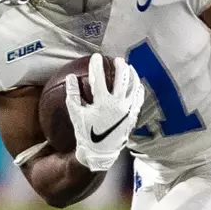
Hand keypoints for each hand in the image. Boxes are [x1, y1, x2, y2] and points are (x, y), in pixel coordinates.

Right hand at [65, 55, 144, 171]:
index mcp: (102, 102)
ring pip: (133, 86)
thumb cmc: (86, 133)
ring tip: (129, 67)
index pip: (99, 78)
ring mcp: (128, 109)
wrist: (100, 152)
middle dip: (119, 66)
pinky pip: (139, 98)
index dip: (96, 65)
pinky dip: (138, 88)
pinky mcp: (133, 115)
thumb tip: (71, 77)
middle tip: (116, 60)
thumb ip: (73, 95)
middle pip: (121, 78)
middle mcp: (118, 104)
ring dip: (132, 74)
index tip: (96, 57)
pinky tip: (137, 83)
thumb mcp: (76, 114)